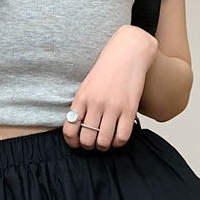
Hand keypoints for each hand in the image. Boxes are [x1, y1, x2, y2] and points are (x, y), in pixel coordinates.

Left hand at [63, 25, 158, 150]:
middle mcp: (95, 104)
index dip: (72, 142)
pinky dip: (119, 142)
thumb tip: (77, 129)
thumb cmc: (106, 70)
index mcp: (81, 99)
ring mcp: (113, 107)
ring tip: (106, 141)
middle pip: (86, 140)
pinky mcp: (130, 108)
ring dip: (104, 146)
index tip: (77, 143)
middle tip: (93, 143)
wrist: (127, 52)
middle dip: (89, 146)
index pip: (69, 130)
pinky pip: (122, 136)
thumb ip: (81, 106)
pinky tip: (118, 137)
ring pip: (104, 142)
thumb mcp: (86, 86)